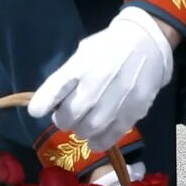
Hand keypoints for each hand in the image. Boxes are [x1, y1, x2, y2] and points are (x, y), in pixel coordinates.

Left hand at [31, 6, 177, 155]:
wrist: (148, 43)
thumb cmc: (109, 47)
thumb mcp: (84, 53)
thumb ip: (68, 76)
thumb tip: (52, 102)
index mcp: (82, 65)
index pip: (56, 88)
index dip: (43, 103)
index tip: (36, 111)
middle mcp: (98, 83)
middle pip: (69, 116)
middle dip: (62, 120)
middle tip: (66, 115)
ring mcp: (117, 99)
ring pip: (88, 130)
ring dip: (80, 130)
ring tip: (83, 123)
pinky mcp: (133, 111)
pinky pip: (109, 137)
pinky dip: (98, 141)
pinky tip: (95, 137)